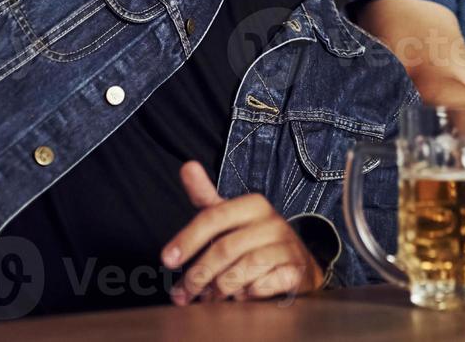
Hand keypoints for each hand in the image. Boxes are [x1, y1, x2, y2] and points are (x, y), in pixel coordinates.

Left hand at [162, 161, 324, 303]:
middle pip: (225, 248)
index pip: (214, 217)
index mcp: (253, 204)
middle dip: (199, 275)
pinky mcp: (296, 271)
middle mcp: (272, 222)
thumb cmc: (254, 240)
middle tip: (183, 293)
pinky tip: (241, 296)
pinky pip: (266, 285)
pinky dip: (249, 293)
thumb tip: (187, 166)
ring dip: (221, 288)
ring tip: (210, 297)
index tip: (167, 260)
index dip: (188, 238)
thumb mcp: (230, 216)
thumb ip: (206, 195)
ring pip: (245, 269)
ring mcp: (287, 247)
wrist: (297, 265)